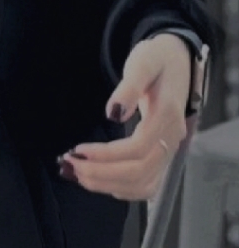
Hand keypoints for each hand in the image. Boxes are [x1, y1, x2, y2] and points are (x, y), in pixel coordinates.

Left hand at [56, 33, 191, 199]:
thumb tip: (113, 113)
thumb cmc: (157, 60)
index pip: (138, 149)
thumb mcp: (143, 62)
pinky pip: (145, 184)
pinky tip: (98, 178)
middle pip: (140, 173)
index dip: (107, 155)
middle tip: (70, 166)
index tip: (79, 150)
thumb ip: (129, 87)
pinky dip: (120, 187)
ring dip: (109, 185)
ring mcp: (168, 151)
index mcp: (167, 116)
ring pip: (143, 185)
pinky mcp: (162, 157)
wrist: (177, 63)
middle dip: (102, 174)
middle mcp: (171, 140)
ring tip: (78, 174)